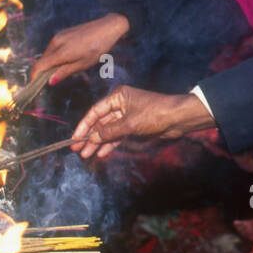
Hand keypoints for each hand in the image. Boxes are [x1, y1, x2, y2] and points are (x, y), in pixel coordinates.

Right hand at [30, 14, 128, 86]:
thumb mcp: (83, 64)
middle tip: (52, 81)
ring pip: (48, 54)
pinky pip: (53, 47)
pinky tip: (68, 58)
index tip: (36, 86)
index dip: (34, 77)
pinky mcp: (62, 33)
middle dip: (44, 72)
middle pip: (42, 60)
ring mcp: (58, 36)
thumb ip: (64, 72)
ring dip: (51, 64)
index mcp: (60, 52)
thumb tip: (50, 81)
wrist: (107, 28)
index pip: (39, 66)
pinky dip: (55, 56)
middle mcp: (55, 42)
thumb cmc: (97, 48)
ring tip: (66, 68)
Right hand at [70, 86, 215, 159]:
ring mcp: (127, 116)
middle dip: (89, 137)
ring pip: (108, 130)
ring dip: (98, 143)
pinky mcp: (134, 126)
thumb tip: (91, 138)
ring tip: (86, 155)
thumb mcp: (129, 123)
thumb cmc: (155, 114)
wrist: (178, 118)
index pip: (95, 111)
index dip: (84, 125)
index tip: (75, 138)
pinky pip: (118, 135)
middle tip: (77, 150)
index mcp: (118, 96)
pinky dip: (110, 144)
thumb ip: (109, 132)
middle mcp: (121, 104)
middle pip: (100, 122)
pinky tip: (102, 153)